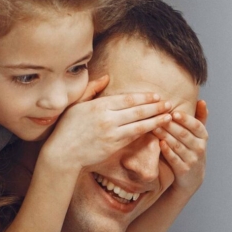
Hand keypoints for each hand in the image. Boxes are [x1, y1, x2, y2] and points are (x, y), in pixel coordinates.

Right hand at [41, 75, 174, 171]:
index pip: (127, 99)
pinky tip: (156, 129)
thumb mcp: (76, 104)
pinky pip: (134, 137)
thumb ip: (92, 90)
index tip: (156, 95)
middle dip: (155, 107)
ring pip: (139, 125)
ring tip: (169, 116)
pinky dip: (146, 132)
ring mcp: (112, 133)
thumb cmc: (67, 128)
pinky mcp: (114, 146)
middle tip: (169, 103)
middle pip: (137, 110)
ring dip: (156, 120)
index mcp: (99, 106)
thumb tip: (106, 77)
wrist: (63, 153)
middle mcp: (107, 118)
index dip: (144, 97)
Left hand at [153, 100, 207, 197]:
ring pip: (177, 145)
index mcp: (203, 137)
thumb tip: (201, 100)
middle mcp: (200, 148)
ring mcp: (192, 160)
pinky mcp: (183, 170)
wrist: (192, 178)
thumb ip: (200, 118)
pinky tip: (159, 143)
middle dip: (170, 125)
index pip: (196, 126)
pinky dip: (167, 151)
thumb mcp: (199, 135)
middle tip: (157, 117)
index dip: (185, 119)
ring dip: (165, 136)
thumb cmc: (192, 150)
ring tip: (154, 128)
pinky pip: (174, 159)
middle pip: (184, 134)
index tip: (173, 113)